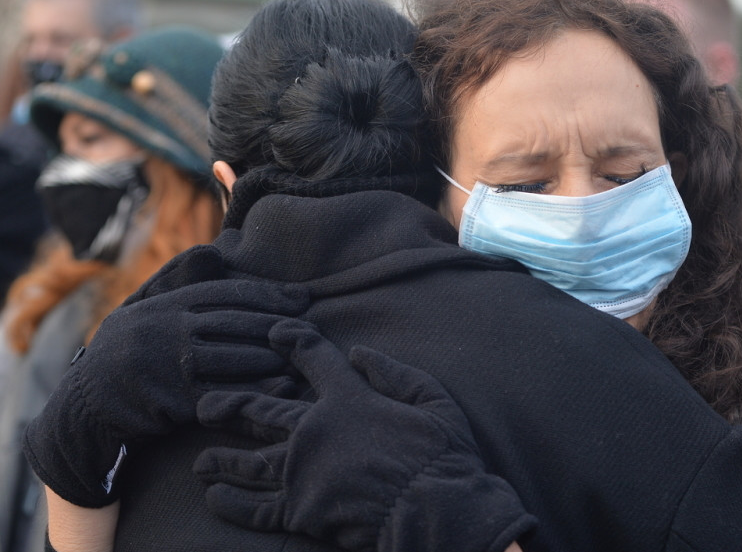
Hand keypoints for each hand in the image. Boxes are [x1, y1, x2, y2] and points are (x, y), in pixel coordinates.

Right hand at [23, 259, 309, 507]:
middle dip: (278, 324)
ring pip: (232, 357)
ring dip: (272, 356)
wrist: (87, 402)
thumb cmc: (129, 348)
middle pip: (236, 323)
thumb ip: (181, 281)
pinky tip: (282, 388)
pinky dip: (254, 390)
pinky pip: (222, 393)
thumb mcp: (145, 307)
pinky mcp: (171, 402)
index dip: (270, 294)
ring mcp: (169, 365)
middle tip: (313, 327)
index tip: (303, 298)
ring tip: (304, 355)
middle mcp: (170, 329)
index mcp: (169, 304)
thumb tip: (216, 250)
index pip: (228, 293)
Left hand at [195, 320, 534, 551]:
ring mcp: (301, 471)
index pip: (313, 359)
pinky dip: (232, 503)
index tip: (276, 333)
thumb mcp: (432, 399)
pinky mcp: (299, 509)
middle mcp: (314, 429)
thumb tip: (359, 352)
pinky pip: (256, 506)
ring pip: (248, 461)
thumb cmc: (440, 454)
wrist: (433, 510)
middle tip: (205, 403)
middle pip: (261, 411)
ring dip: (221, 459)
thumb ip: (394, 372)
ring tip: (199, 460)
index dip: (293, 342)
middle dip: (230, 403)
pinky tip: (214, 498)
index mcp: (347, 398)